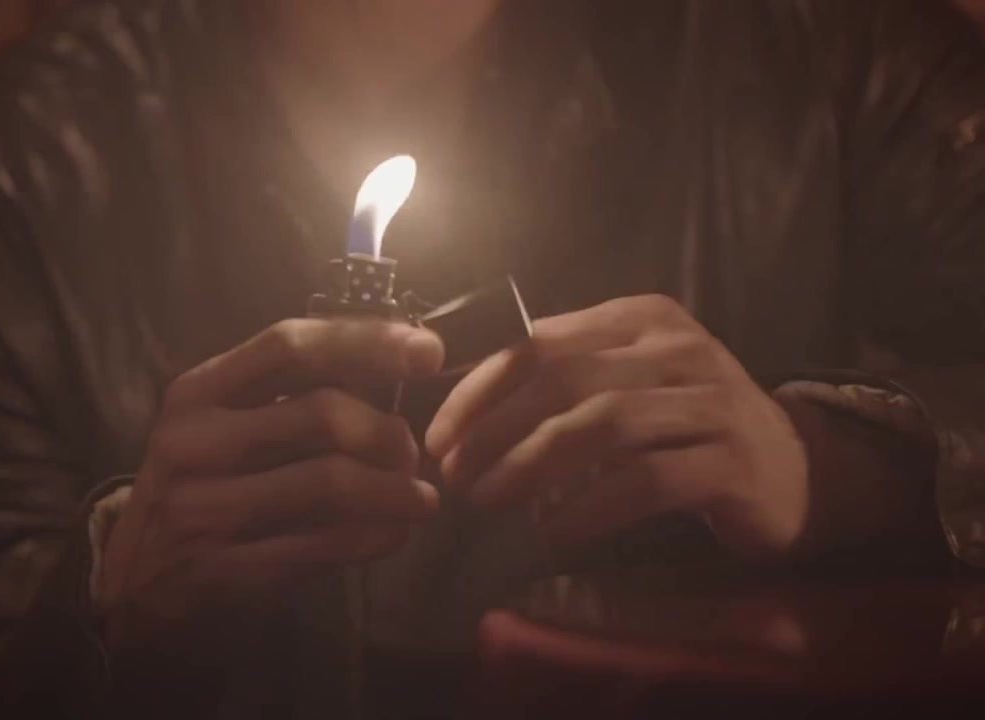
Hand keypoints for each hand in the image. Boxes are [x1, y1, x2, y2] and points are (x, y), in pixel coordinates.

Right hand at [96, 318, 444, 650]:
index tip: (426, 350)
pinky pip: (322, 547)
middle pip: (319, 413)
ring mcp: (203, 509)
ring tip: (420, 497)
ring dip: (394, 488)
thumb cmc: (201, 482)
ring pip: (328, 482)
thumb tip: (394, 361)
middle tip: (410, 451)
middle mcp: (193, 442)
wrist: (133, 576)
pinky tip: (396, 532)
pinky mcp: (224, 570)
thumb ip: (291, 392)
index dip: (364, 341)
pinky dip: (375, 536)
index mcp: (197, 392)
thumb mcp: (222, 423)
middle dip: (387, 431)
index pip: (287, 346)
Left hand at [426, 294, 808, 559]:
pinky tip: (551, 533)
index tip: (440, 435)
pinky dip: (588, 509)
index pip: (541, 342)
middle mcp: (679, 349)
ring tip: (488, 502)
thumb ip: (563, 381)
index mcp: (642, 318)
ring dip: (530, 467)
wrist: (793, 470)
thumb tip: (465, 413)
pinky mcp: (731, 463)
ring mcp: (711, 403)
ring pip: (600, 426)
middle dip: (496, 430)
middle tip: (455, 476)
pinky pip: (644, 483)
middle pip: (564, 382)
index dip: (480, 388)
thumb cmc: (688, 426)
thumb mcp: (629, 383)